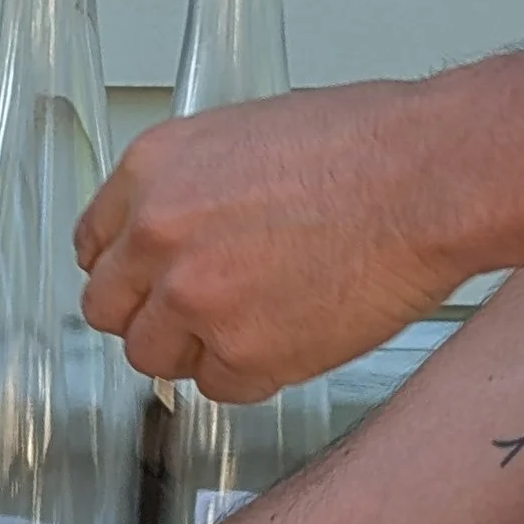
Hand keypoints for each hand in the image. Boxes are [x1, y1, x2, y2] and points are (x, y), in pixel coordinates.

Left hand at [75, 82, 463, 397]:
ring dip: (195, 351)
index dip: (127, 271)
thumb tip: (179, 233)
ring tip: (257, 322)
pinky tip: (294, 334)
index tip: (145, 284)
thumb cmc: (365, 146)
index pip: (94, 246)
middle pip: (109, 309)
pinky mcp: (241, 353)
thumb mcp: (246, 136)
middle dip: (151, 315)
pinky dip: (253, 373)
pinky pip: (220, 387)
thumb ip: (192, 190)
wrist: (428, 179)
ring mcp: (194, 299)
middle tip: (200, 314)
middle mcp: (157, 235)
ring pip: (154, 357)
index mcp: (152, 171)